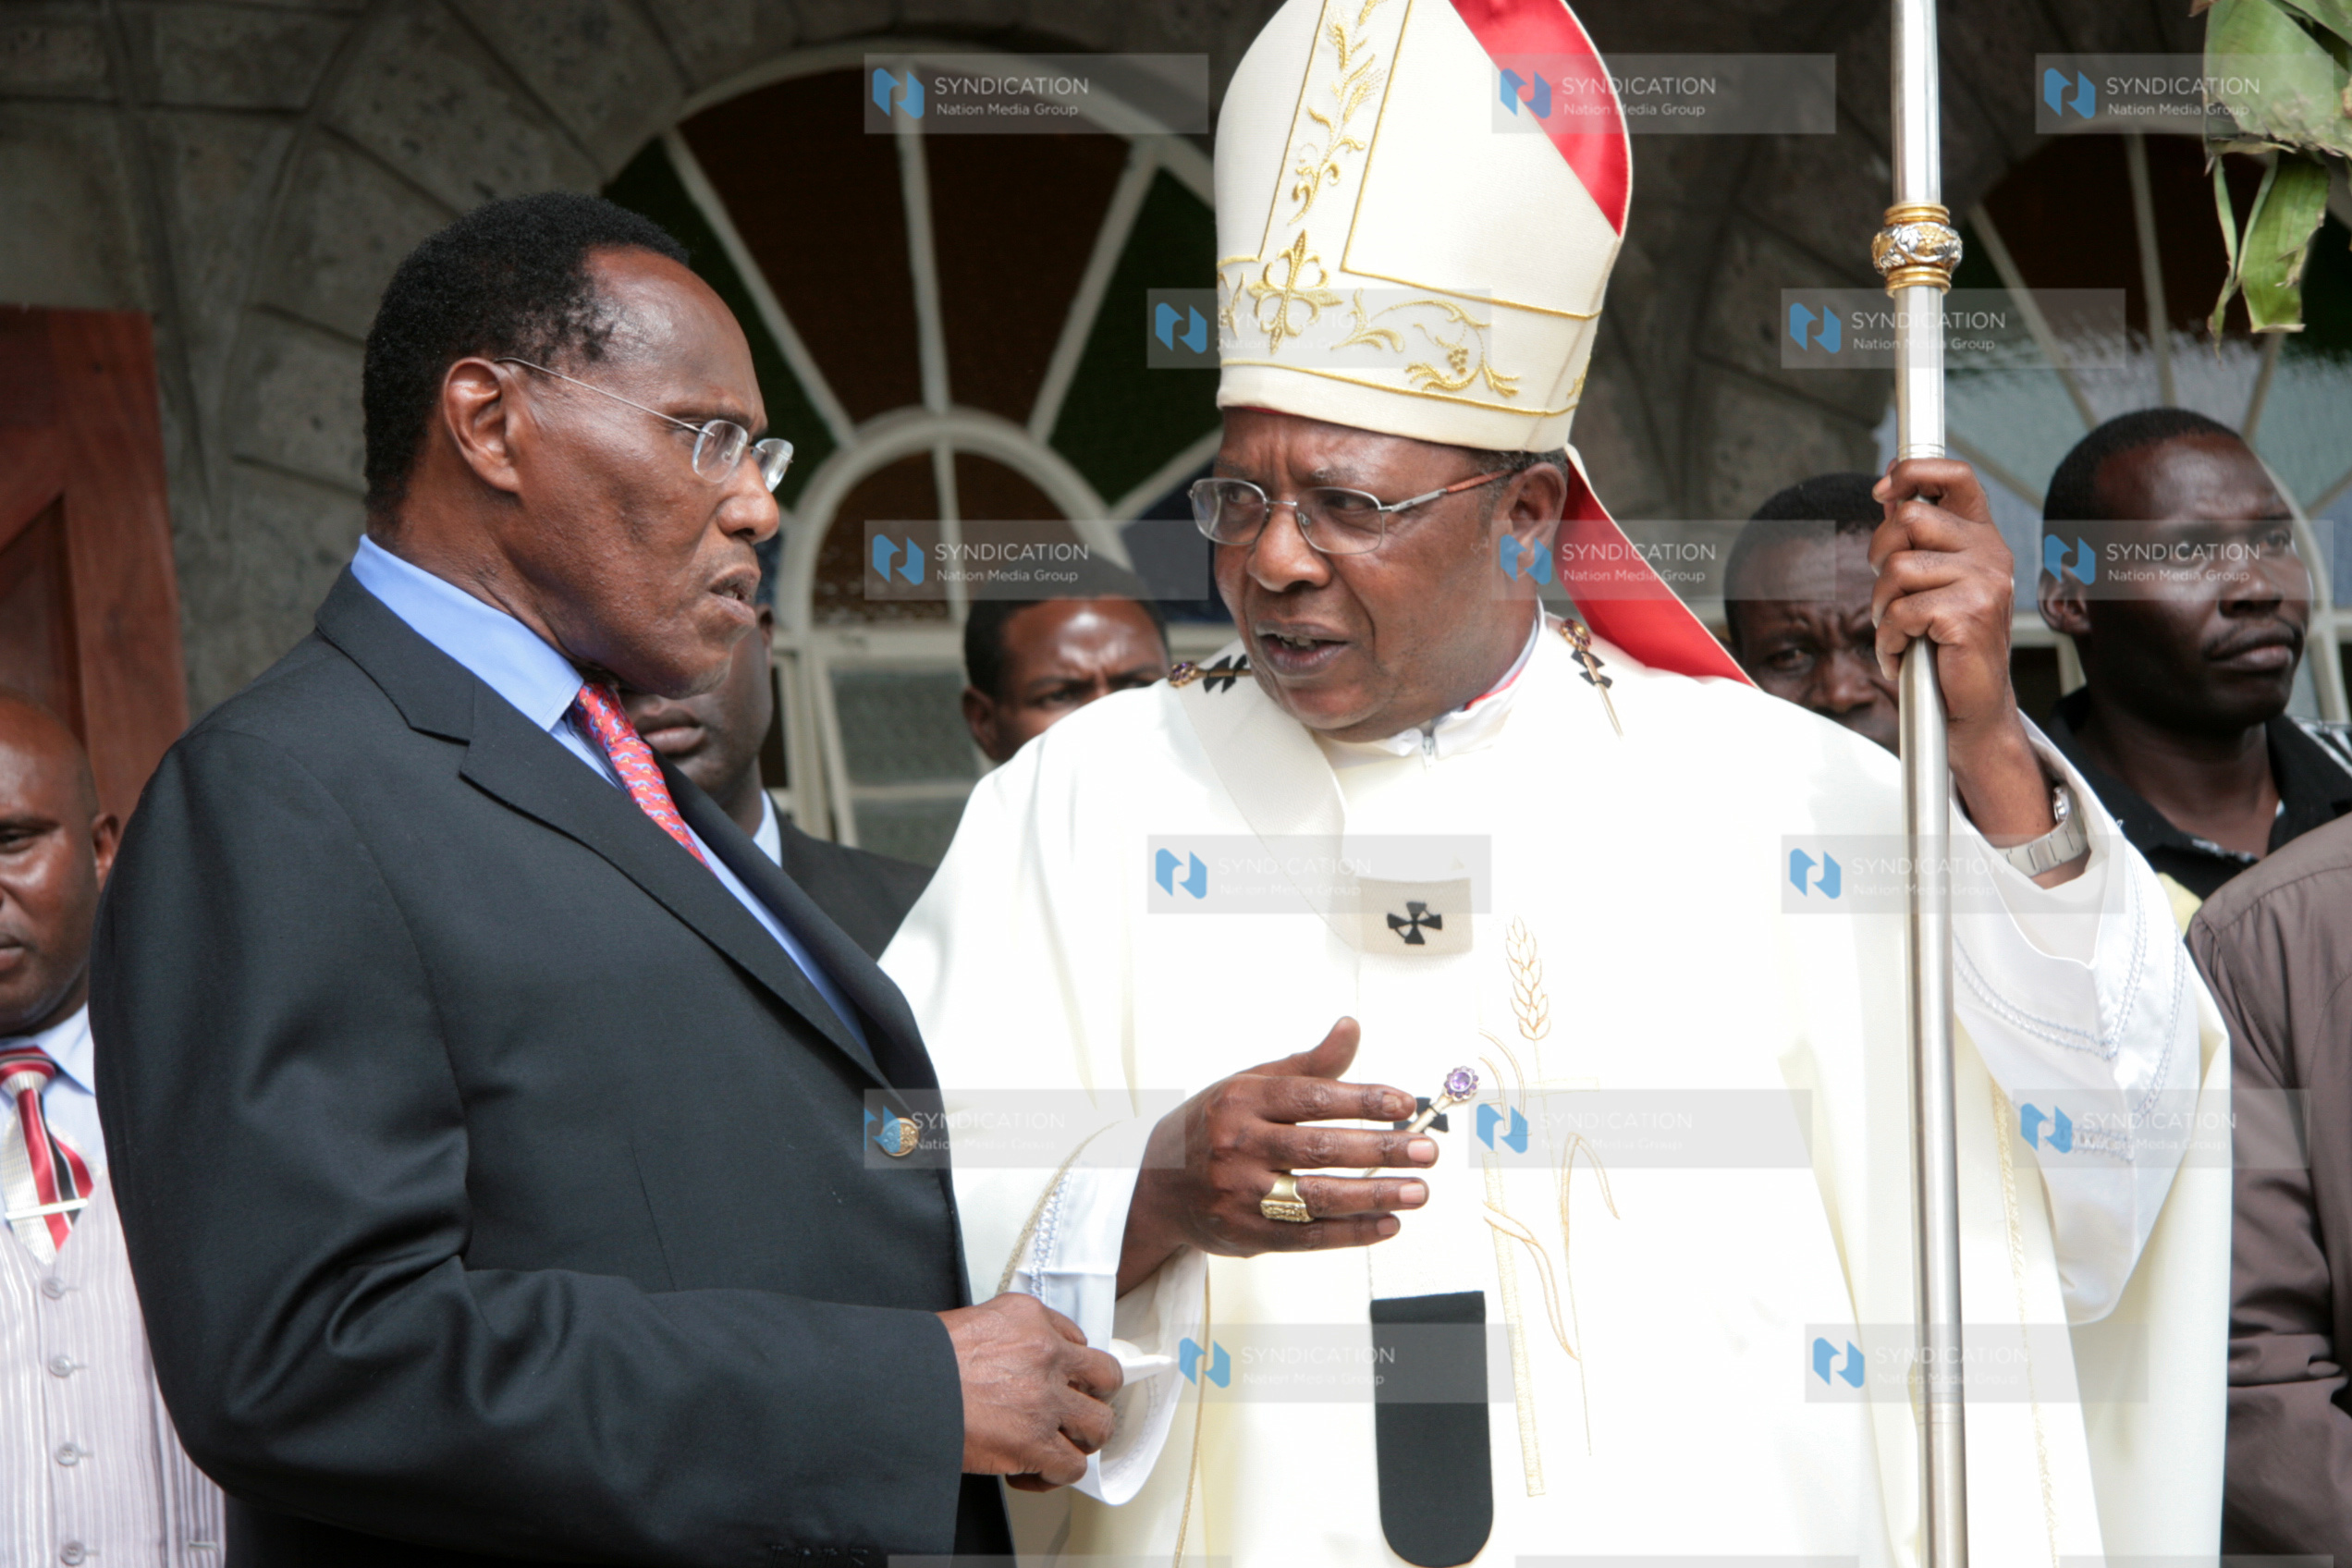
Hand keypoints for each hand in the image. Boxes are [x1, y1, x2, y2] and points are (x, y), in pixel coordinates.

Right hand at [941, 1292, 1121, 1491]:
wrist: (900, 1389)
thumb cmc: (922, 1360)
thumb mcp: (970, 1324)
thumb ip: (1005, 1339)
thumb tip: (1011, 1368)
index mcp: (1029, 1317)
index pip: (1075, 1339)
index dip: (1068, 1368)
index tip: (1057, 1382)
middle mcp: (1046, 1353)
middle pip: (1104, 1376)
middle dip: (1091, 1397)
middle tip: (1071, 1411)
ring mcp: (1045, 1399)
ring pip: (1099, 1424)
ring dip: (1080, 1438)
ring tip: (1057, 1444)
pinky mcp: (1035, 1442)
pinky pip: (1071, 1467)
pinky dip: (1054, 1475)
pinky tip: (1030, 1472)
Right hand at [1116, 1018, 1433, 1294]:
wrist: (1156, 1185)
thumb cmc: (1214, 1127)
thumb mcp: (1250, 1085)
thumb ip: (1307, 1064)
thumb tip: (1351, 1028)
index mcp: (1241, 1100)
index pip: (1310, 1097)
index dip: (1362, 1099)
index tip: (1404, 1104)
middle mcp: (1237, 1146)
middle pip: (1320, 1148)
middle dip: (1380, 1150)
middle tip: (1425, 1150)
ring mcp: (1240, 1194)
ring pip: (1318, 1197)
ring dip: (1375, 1195)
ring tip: (1417, 1190)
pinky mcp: (1247, 1234)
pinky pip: (1309, 1236)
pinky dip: (1352, 1232)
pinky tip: (1388, 1222)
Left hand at [1871, 458, 2074, 875]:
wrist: (1971, 708)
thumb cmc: (1946, 646)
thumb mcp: (1931, 582)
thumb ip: (1916, 539)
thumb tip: (1888, 494)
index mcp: (1981, 538)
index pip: (1956, 475)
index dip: (1914, 471)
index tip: (1883, 489)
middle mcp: (1990, 553)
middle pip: (1908, 519)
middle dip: (1880, 558)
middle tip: (1892, 596)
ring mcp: (1983, 583)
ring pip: (1896, 568)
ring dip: (1882, 608)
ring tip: (1903, 632)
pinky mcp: (1969, 616)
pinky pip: (1900, 612)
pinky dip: (1890, 640)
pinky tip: (1908, 654)